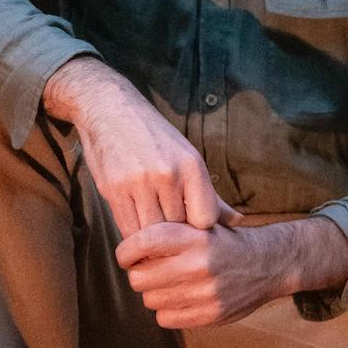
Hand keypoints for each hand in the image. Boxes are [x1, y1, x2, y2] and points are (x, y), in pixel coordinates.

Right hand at [44, 58, 240, 237]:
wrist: (109, 110)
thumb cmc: (154, 138)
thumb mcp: (187, 158)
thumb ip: (210, 194)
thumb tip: (238, 221)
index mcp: (192, 166)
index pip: (205, 219)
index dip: (198, 228)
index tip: (188, 225)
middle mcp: (168, 174)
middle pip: (178, 228)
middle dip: (174, 235)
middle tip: (168, 233)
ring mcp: (139, 182)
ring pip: (152, 232)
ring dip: (151, 237)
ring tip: (150, 230)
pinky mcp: (113, 189)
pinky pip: (127, 228)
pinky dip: (132, 233)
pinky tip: (134, 224)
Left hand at [116, 222, 282, 327]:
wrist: (268, 264)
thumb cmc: (224, 242)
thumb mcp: (200, 224)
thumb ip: (167, 233)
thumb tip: (127, 251)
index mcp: (193, 237)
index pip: (141, 244)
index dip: (126, 252)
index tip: (127, 256)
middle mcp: (198, 264)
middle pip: (138, 278)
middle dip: (139, 274)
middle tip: (150, 270)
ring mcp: (205, 292)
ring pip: (150, 300)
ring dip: (154, 293)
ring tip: (170, 284)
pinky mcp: (210, 314)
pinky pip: (165, 318)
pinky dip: (167, 311)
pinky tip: (180, 299)